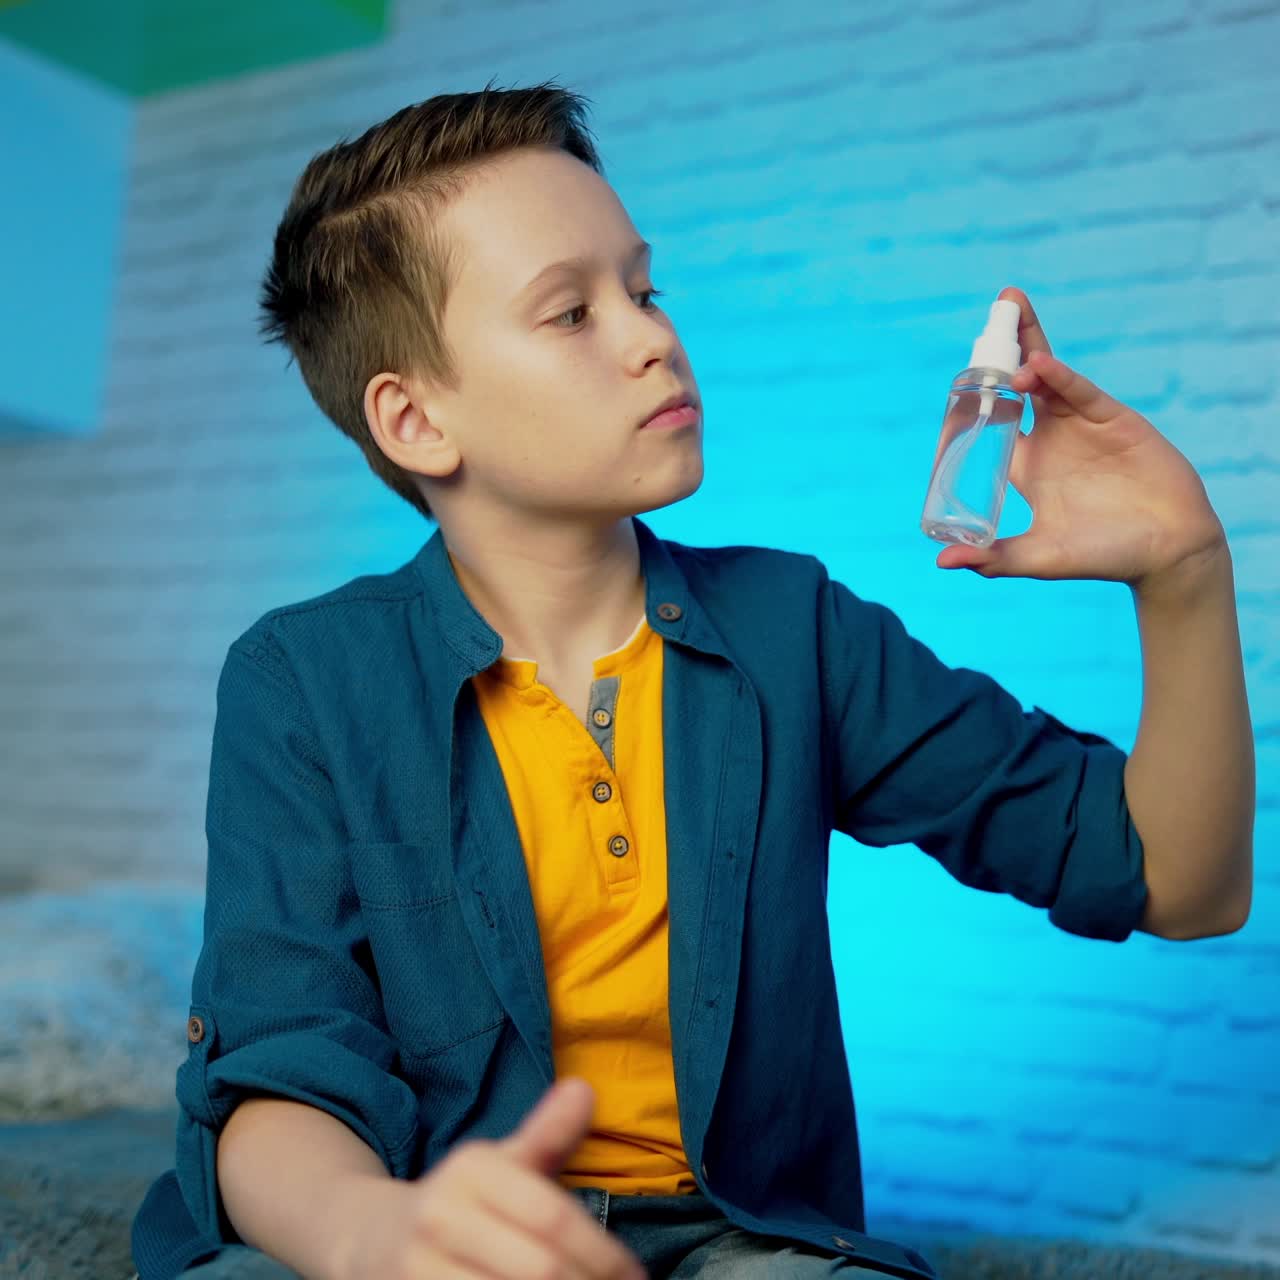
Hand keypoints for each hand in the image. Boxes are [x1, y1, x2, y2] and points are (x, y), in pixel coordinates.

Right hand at [336, 1077, 647, 1279]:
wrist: (374, 1237)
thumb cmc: (463, 1203)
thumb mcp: (502, 1163)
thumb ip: (547, 1135)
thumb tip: (584, 1088)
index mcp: (472, 1168)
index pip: (555, 1219)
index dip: (602, 1255)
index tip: (635, 1277)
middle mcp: (439, 1213)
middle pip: (539, 1268)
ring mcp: (416, 1265)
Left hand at [935, 285, 1227, 592]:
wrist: (1167, 551)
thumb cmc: (1102, 556)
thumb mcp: (1040, 557)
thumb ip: (994, 559)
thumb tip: (941, 562)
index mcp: (1027, 466)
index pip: (993, 422)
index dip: (976, 399)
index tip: (955, 381)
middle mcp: (1051, 438)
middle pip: (1019, 384)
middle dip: (1006, 349)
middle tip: (992, 310)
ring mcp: (1081, 425)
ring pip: (1049, 375)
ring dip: (1030, 345)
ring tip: (1009, 311)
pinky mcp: (1114, 418)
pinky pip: (1080, 391)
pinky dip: (1060, 375)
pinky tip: (1038, 361)